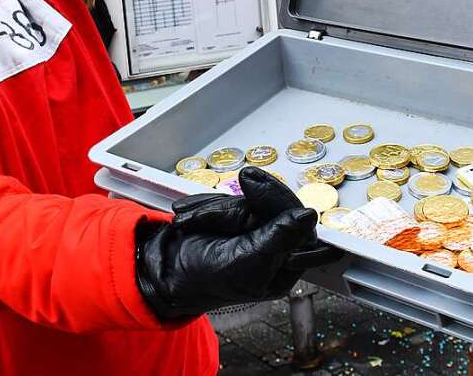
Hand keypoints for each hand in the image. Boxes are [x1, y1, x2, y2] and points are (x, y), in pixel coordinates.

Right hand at [135, 167, 340, 319]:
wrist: (164, 271)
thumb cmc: (203, 280)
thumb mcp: (243, 263)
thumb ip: (277, 239)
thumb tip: (308, 216)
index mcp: (285, 266)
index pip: (300, 224)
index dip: (278, 203)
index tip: (253, 191)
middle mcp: (274, 246)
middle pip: (272, 205)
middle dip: (233, 210)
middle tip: (209, 215)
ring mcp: (255, 228)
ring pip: (246, 199)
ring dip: (214, 210)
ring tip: (195, 225)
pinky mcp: (236, 216)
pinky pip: (228, 198)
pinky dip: (205, 206)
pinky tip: (191, 219)